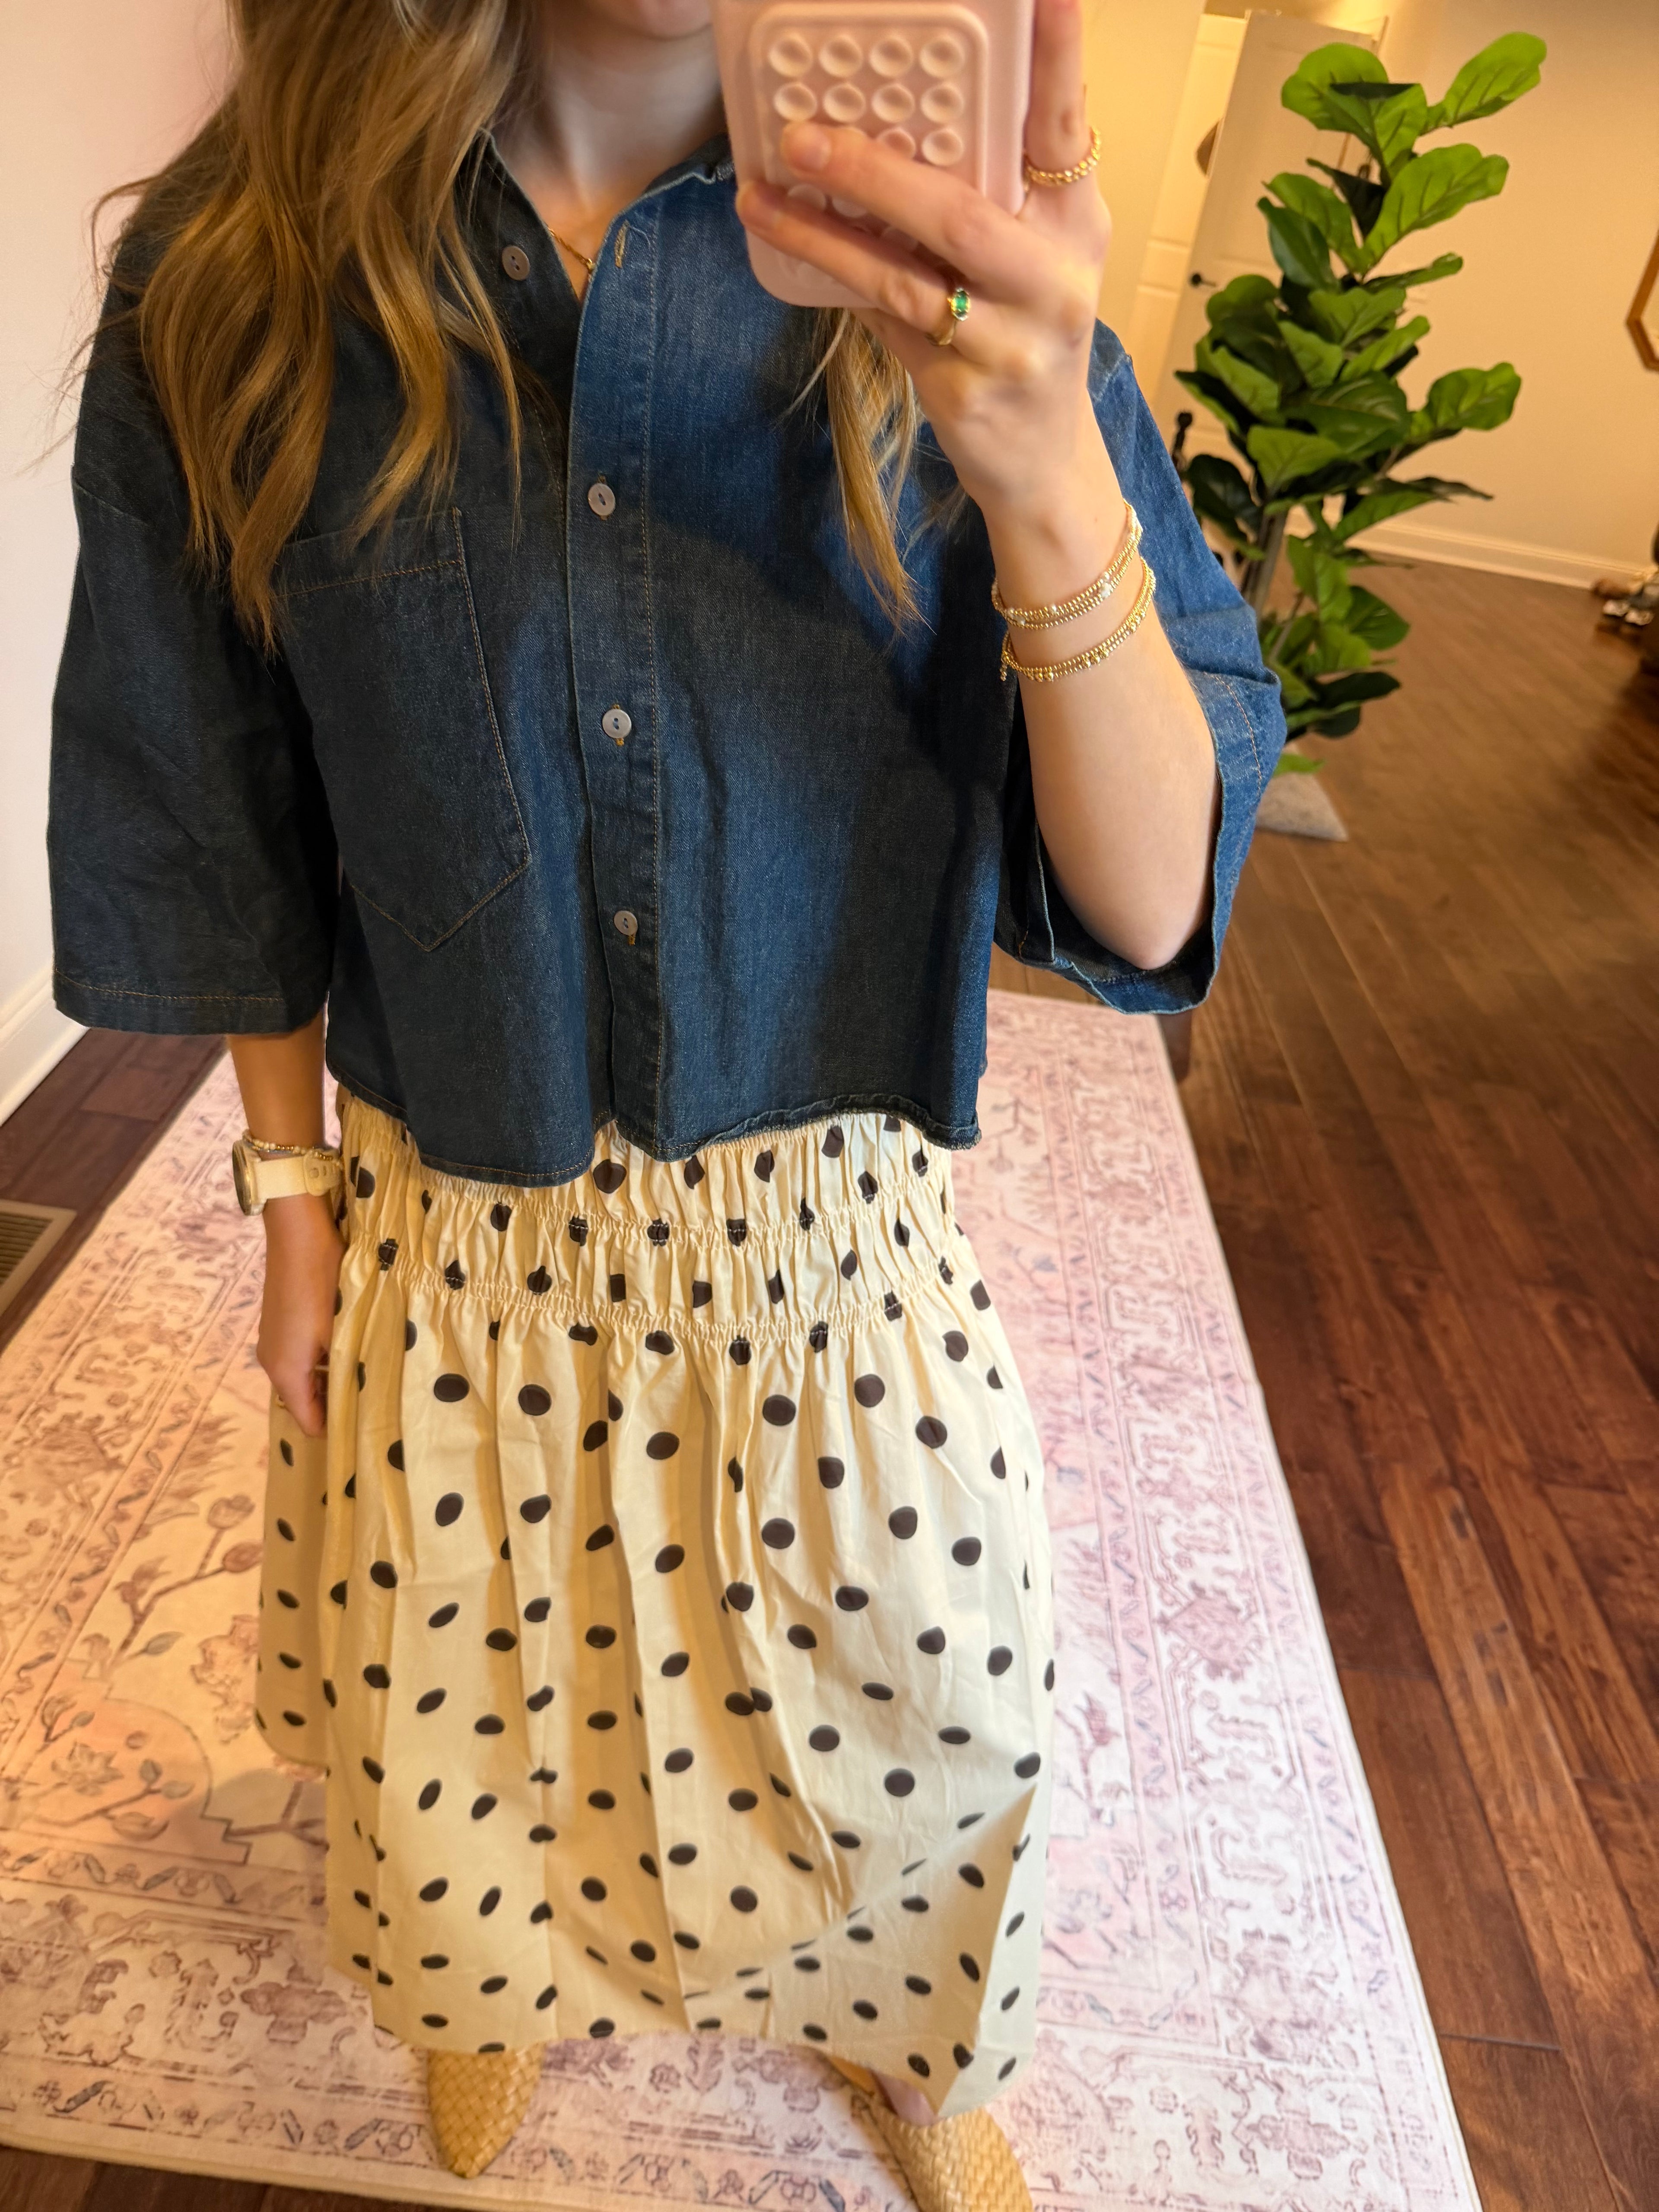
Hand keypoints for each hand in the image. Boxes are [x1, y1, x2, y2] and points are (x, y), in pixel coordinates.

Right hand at [258, 1194, 343, 1438]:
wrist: (298, 1233)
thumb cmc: (323, 1283)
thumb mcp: (342, 1332)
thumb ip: (349, 1370)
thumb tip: (364, 1401)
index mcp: (285, 1373)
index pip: (308, 1423)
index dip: (336, 1430)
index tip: (366, 1428)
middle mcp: (272, 1363)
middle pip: (304, 1402)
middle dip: (335, 1404)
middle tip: (373, 1401)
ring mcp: (273, 1342)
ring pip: (304, 1377)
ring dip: (330, 1379)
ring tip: (366, 1373)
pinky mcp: (279, 1324)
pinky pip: (301, 1356)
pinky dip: (322, 1360)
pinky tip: (349, 1346)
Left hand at [734, 0, 1111, 526]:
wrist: (1043, 463)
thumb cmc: (1027, 335)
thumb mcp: (1035, 252)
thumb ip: (993, 189)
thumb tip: (900, 113)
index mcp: (1077, 221)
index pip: (1064, 124)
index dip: (1055, 56)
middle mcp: (1055, 277)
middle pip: (961, 212)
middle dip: (877, 169)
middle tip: (805, 132)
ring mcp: (1012, 342)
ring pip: (906, 274)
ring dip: (828, 230)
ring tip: (769, 187)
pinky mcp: (968, 391)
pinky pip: (886, 321)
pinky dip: (835, 279)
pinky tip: (788, 243)